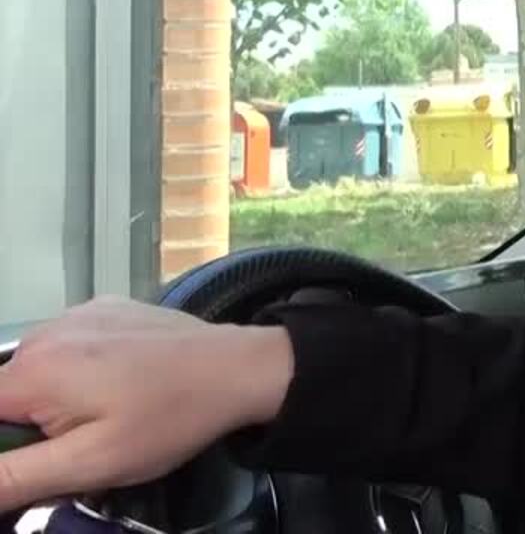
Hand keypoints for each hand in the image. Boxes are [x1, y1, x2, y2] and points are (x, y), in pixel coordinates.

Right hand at [0, 298, 293, 510]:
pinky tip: (121, 384)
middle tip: (80, 442)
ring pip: (37, 370)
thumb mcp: (90, 462)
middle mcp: (43, 333)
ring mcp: (76, 315)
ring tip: (107, 413)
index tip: (43, 457)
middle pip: (7, 393)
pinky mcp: (105, 310)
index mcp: (31, 372)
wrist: (239, 369)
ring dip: (55, 398)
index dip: (8, 446)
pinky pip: (69, 346)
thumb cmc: (168, 420)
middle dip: (30, 425)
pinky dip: (80, 369)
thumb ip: (16, 475)